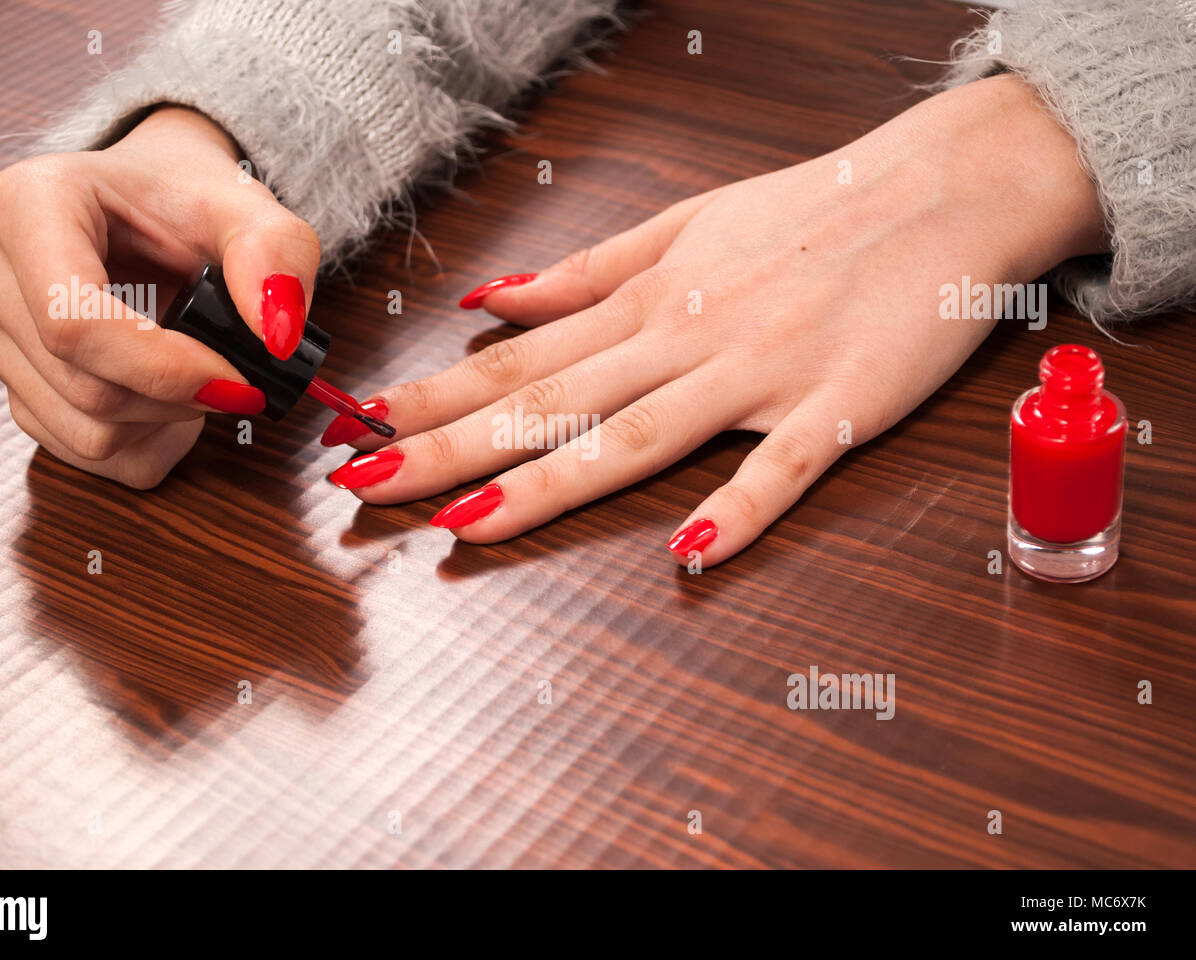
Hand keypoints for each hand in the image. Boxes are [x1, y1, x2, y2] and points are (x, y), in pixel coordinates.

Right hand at [0, 106, 319, 487]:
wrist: (151, 206)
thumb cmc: (189, 202)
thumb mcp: (249, 209)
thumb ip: (276, 256)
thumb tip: (278, 337)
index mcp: (26, 205)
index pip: (72, 322)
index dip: (163, 368)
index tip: (239, 378)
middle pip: (86, 388)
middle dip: (180, 397)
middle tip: (235, 369)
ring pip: (87, 433)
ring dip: (167, 421)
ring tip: (199, 368)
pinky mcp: (11, 387)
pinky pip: (87, 453)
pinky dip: (148, 439)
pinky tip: (168, 392)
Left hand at [328, 75, 1106, 567]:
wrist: (940, 189)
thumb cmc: (811, 210)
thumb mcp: (683, 224)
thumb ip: (583, 272)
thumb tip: (489, 300)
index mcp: (647, 300)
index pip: (518, 359)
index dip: (433, 398)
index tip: (362, 426)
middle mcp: (683, 337)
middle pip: (549, 404)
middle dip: (449, 448)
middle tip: (367, 484)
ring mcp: (757, 374)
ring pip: (634, 436)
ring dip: (547, 484)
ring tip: (467, 526)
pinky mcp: (836, 406)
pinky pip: (781, 464)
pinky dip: (740, 505)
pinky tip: (691, 549)